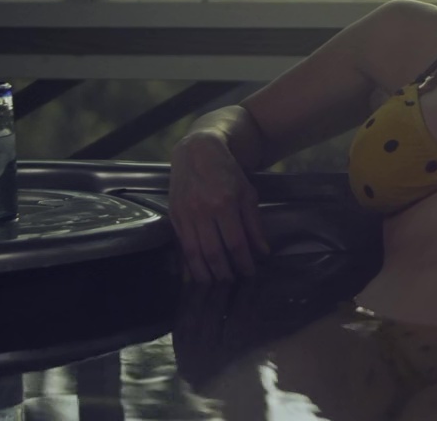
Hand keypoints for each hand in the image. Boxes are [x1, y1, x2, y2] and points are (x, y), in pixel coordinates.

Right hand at [169, 132, 270, 282]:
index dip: (243, 262)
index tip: (250, 273)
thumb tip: (263, 251)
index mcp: (225, 204)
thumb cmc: (227, 172)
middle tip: (233, 283)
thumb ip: (254, 224)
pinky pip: (180, 246)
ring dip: (205, 273)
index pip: (236, 243)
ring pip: (195, 253)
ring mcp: (185, 214)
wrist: (197, 152)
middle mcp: (203, 211)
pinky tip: (193, 275)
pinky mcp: (174, 216)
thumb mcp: (247, 193)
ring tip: (215, 284)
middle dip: (224, 272)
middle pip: (214, 252)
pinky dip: (187, 263)